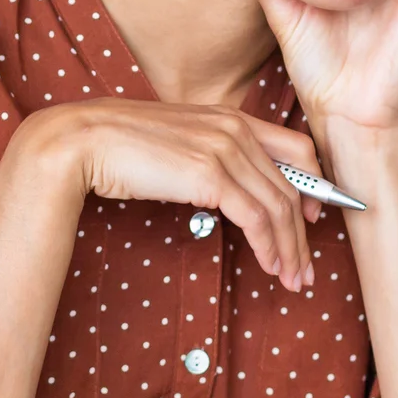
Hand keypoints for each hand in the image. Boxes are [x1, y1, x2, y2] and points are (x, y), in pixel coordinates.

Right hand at [19, 100, 322, 291]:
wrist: (82, 141)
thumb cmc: (120, 149)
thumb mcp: (177, 147)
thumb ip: (209, 159)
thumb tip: (228, 193)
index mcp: (230, 117)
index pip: (297, 148)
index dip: (315, 185)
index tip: (313, 219)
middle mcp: (234, 128)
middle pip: (293, 185)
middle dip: (303, 234)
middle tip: (306, 268)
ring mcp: (224, 149)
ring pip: (279, 206)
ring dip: (290, 249)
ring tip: (293, 279)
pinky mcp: (210, 175)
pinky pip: (257, 217)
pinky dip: (270, 246)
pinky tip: (270, 266)